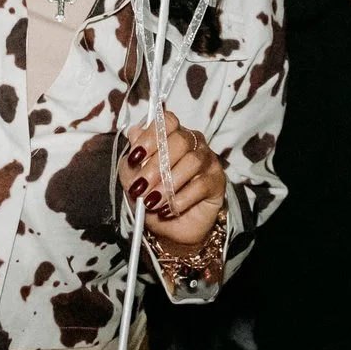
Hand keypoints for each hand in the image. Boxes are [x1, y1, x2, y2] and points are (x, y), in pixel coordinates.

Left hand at [118, 111, 227, 248]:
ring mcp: (207, 159)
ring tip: (152, 201)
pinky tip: (168, 208)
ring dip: (168, 184)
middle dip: (156, 166)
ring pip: (192, 162)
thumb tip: (133, 133)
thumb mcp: (133, 178)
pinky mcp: (217, 180)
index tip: (136, 157)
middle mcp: (192, 142)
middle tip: (140, 186)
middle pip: (180, 140)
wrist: (168, 228)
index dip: (151, 136)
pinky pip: (201, 184)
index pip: (167, 121)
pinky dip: (180, 198)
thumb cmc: (151, 196)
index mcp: (171, 134)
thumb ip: (133, 158)